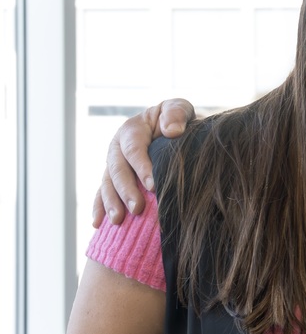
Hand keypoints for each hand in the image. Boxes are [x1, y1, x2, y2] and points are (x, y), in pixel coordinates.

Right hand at [91, 100, 194, 226]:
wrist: (170, 129)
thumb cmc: (176, 119)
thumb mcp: (179, 109)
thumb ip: (176, 113)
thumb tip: (172, 130)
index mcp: (131, 130)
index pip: (134, 148)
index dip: (141, 166)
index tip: (153, 185)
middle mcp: (117, 147)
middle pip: (117, 169)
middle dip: (126, 190)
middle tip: (138, 209)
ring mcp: (113, 163)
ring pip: (107, 183)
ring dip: (110, 202)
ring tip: (118, 220)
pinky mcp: (112, 178)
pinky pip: (102, 192)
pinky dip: (99, 207)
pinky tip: (98, 224)